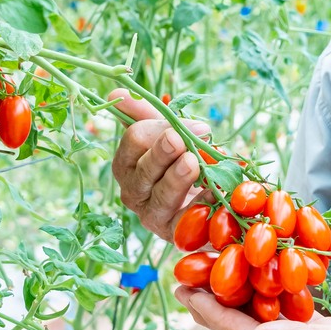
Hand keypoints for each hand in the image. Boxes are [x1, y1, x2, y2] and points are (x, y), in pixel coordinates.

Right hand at [107, 92, 209, 240]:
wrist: (207, 203)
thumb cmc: (182, 162)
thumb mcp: (168, 134)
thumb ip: (146, 114)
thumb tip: (115, 94)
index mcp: (127, 164)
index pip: (133, 140)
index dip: (158, 128)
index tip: (189, 125)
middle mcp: (134, 192)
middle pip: (143, 170)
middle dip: (161, 153)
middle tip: (179, 140)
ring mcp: (152, 216)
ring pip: (160, 196)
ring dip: (177, 178)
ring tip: (193, 163)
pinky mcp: (174, 235)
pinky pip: (185, 221)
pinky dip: (201, 205)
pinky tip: (215, 192)